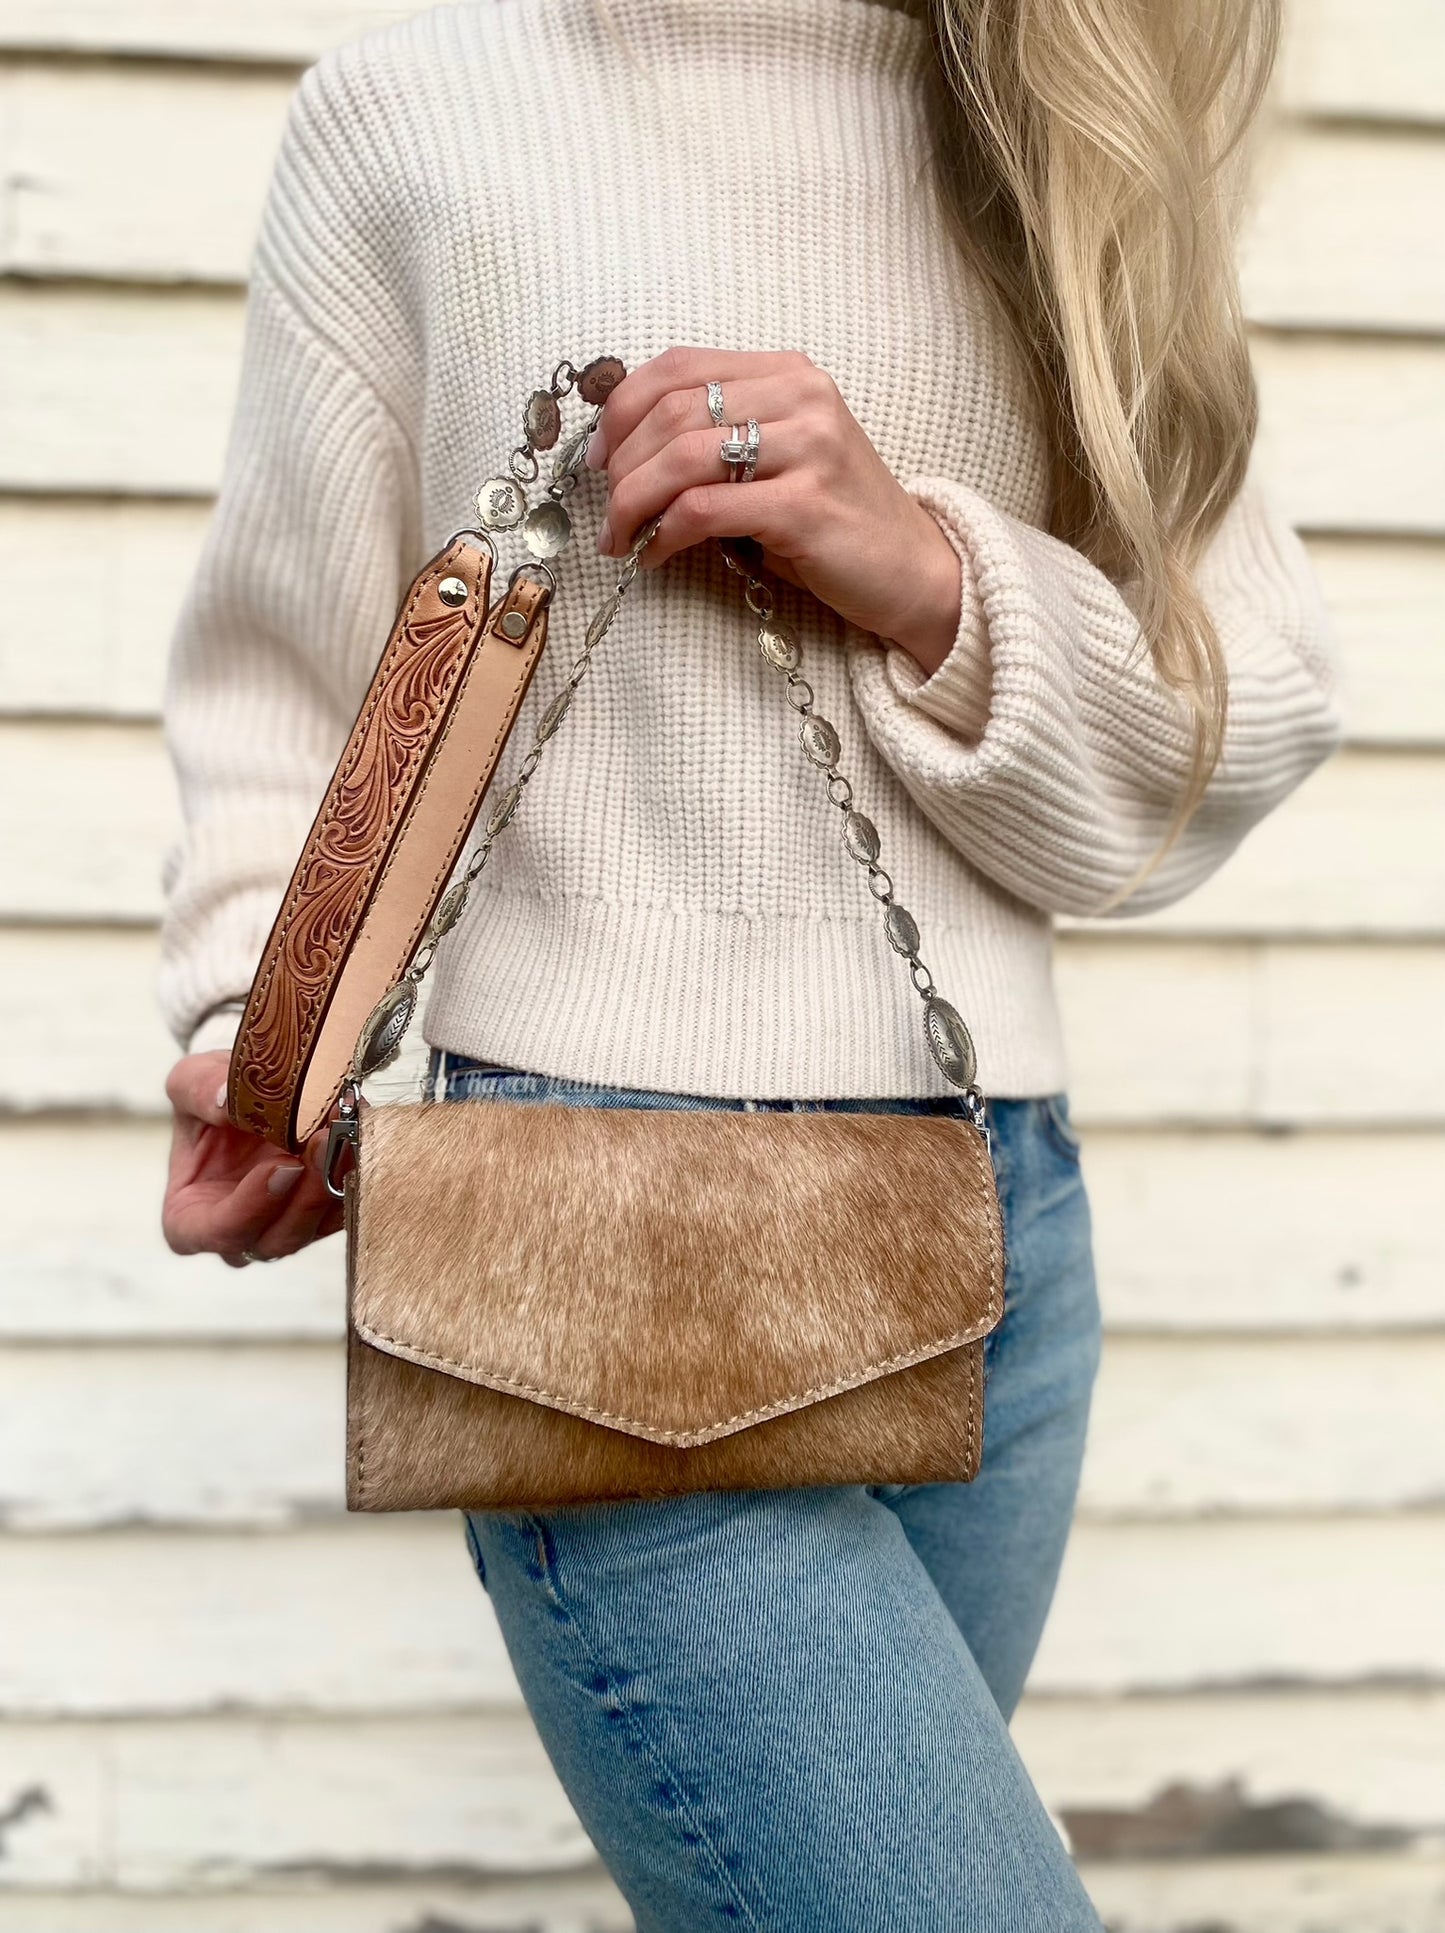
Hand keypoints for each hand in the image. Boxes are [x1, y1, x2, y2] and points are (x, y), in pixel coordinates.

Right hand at [161, 1050, 345, 1266]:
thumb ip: (200, 1090)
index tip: (281, 1165)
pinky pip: (347, 1208)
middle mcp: (243, 1231)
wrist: (255, 1086)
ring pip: (318, 1227)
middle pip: (278, 1239)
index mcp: (192, 1218)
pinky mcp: (326, 1212)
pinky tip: (360, 1134)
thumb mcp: (190, 1081)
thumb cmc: (212, 1097)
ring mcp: (288, 1225)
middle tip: (323, 1142)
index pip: (219, 1232)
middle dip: (305, 1195)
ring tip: (345, 1132)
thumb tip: (225, 1100)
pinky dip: (355, 1174)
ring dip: (335, 1181)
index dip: (252, 1207)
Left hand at [585, 344, 962, 677]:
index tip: (598, 458)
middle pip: (672, 411)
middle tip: (606, 511)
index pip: (679, 364)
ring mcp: (808, 449)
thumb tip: (624, 454)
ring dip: (632, 503)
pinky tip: (656, 555)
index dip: (621, 409)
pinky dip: (665, 535)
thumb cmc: (833, 520)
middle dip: (620, 466)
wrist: (911, 570)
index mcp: (788, 373)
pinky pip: (705, 512)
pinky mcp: (805, 506)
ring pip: (682, 458)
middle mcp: (801, 398)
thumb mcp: (778, 458)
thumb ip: (719, 438)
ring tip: (619, 538)